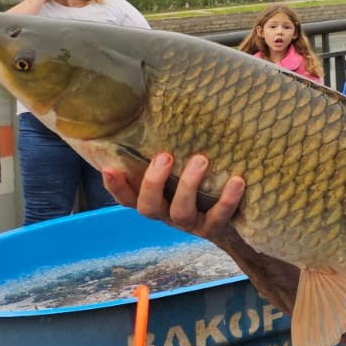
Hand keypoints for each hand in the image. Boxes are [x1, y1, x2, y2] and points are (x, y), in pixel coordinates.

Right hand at [102, 152, 243, 243]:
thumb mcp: (182, 177)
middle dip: (153, 182)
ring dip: (189, 185)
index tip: (108, 167)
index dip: (116, 186)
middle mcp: (168, 214)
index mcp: (156, 201)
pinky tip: (237, 180)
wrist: (234, 228)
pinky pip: (219, 217)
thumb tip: (161, 116)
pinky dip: (228, 199)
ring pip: (181, 211)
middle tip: (165, 156)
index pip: (128, 197)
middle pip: (149, 207)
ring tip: (201, 160)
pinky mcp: (215, 229)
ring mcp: (191, 224)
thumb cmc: (202, 191)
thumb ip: (171, 159)